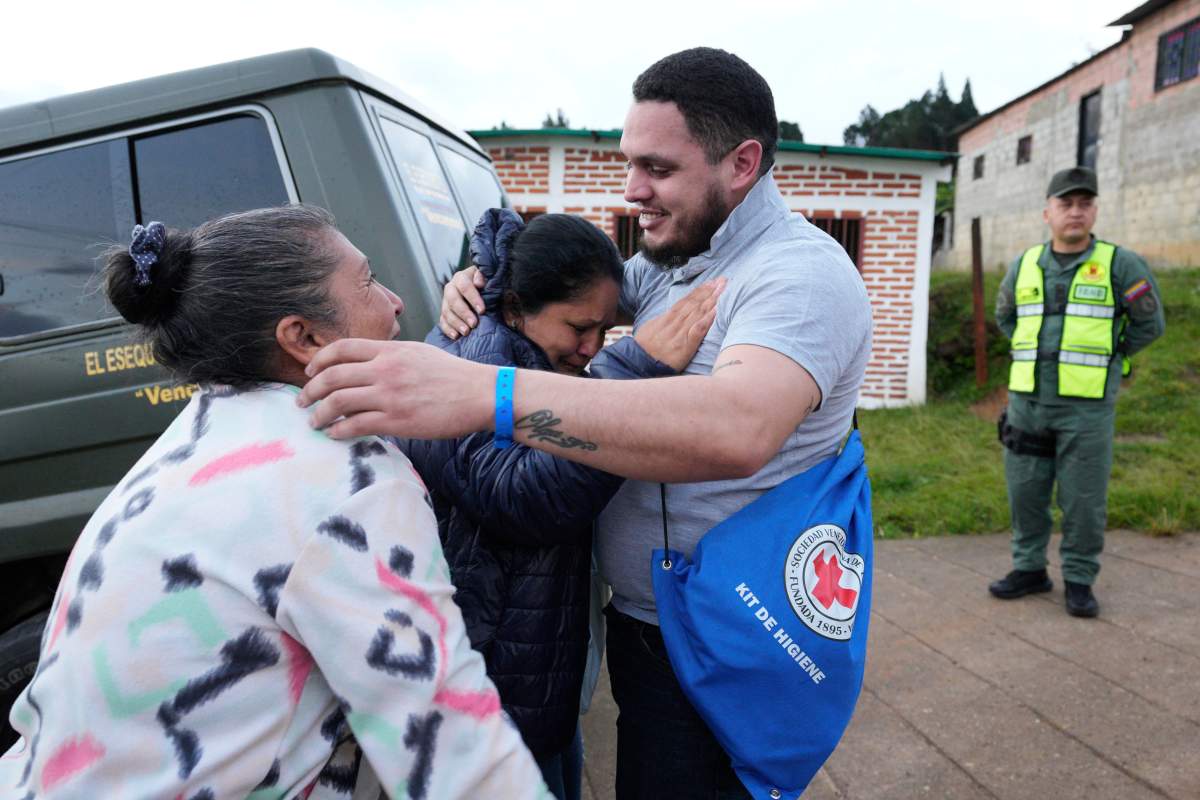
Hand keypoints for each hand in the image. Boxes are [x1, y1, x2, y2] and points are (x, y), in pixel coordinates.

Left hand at [296, 339, 492, 439]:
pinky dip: (339, 431)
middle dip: (309, 390)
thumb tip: (369, 365)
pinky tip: (334, 434)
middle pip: (332, 376)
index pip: (341, 348)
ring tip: (313, 421)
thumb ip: (391, 356)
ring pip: (338, 402)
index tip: (310, 372)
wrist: (480, 394)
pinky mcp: (397, 420)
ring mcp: (390, 395)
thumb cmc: (453, 375)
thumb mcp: (418, 353)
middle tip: (301, 400)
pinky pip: (356, 425)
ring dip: (319, 413)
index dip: (319, 360)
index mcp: (390, 350)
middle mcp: (385, 370)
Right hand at [439, 266, 486, 338]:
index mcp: (462, 277)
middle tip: (473, 324)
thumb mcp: (491, 282)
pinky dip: (448, 329)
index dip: (472, 298)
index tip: (482, 310)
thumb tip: (479, 283)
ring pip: (446, 311)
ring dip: (456, 323)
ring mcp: (446, 300)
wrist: (482, 293)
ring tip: (466, 332)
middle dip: (463, 312)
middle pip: (453, 299)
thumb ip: (487, 280)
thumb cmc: (489, 287)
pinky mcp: (445, 313)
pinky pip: (442, 321)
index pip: (464, 285)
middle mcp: (451, 287)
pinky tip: (455, 336)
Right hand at [634, 278, 725, 370]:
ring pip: (698, 313)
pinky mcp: (685, 346)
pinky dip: (707, 320)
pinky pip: (697, 330)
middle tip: (723, 280)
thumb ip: (664, 319)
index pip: (686, 300)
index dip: (699, 291)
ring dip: (712, 300)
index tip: (711, 282)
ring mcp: (680, 334)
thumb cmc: (644, 347)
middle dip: (710, 291)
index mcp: (667, 317)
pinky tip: (716, 311)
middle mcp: (675, 323)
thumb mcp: (651, 327)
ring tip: (723, 290)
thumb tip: (673, 311)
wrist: (638, 363)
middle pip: (695, 303)